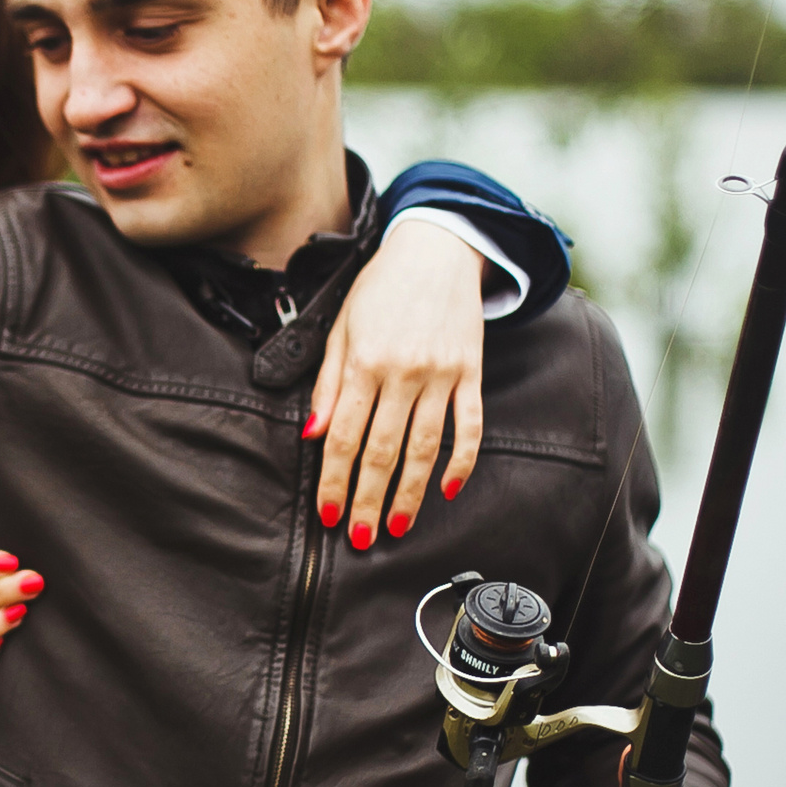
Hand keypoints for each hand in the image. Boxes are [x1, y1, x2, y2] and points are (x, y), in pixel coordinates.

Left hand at [309, 218, 484, 548]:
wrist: (437, 250)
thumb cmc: (380, 290)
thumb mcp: (342, 328)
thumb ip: (328, 382)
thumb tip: (314, 435)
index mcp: (365, 362)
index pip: (345, 435)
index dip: (336, 479)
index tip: (329, 514)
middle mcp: (403, 372)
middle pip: (382, 450)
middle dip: (368, 498)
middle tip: (360, 536)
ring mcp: (441, 374)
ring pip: (425, 447)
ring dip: (410, 492)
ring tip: (396, 525)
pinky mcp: (471, 373)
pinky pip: (470, 426)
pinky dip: (462, 460)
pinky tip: (449, 489)